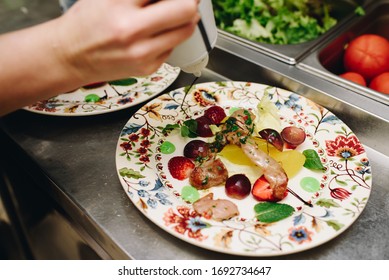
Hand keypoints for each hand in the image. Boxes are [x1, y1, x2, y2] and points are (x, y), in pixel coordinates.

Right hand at [54, 0, 199, 83]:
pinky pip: (173, 46)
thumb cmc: (87, 22)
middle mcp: (132, 30)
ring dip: (186, 18)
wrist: (71, 57)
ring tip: (174, 13)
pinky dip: (170, 36)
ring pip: (186, 30)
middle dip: (190, 0)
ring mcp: (142, 52)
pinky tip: (154, 33)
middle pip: (186, 9)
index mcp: (119, 4)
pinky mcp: (148, 68)